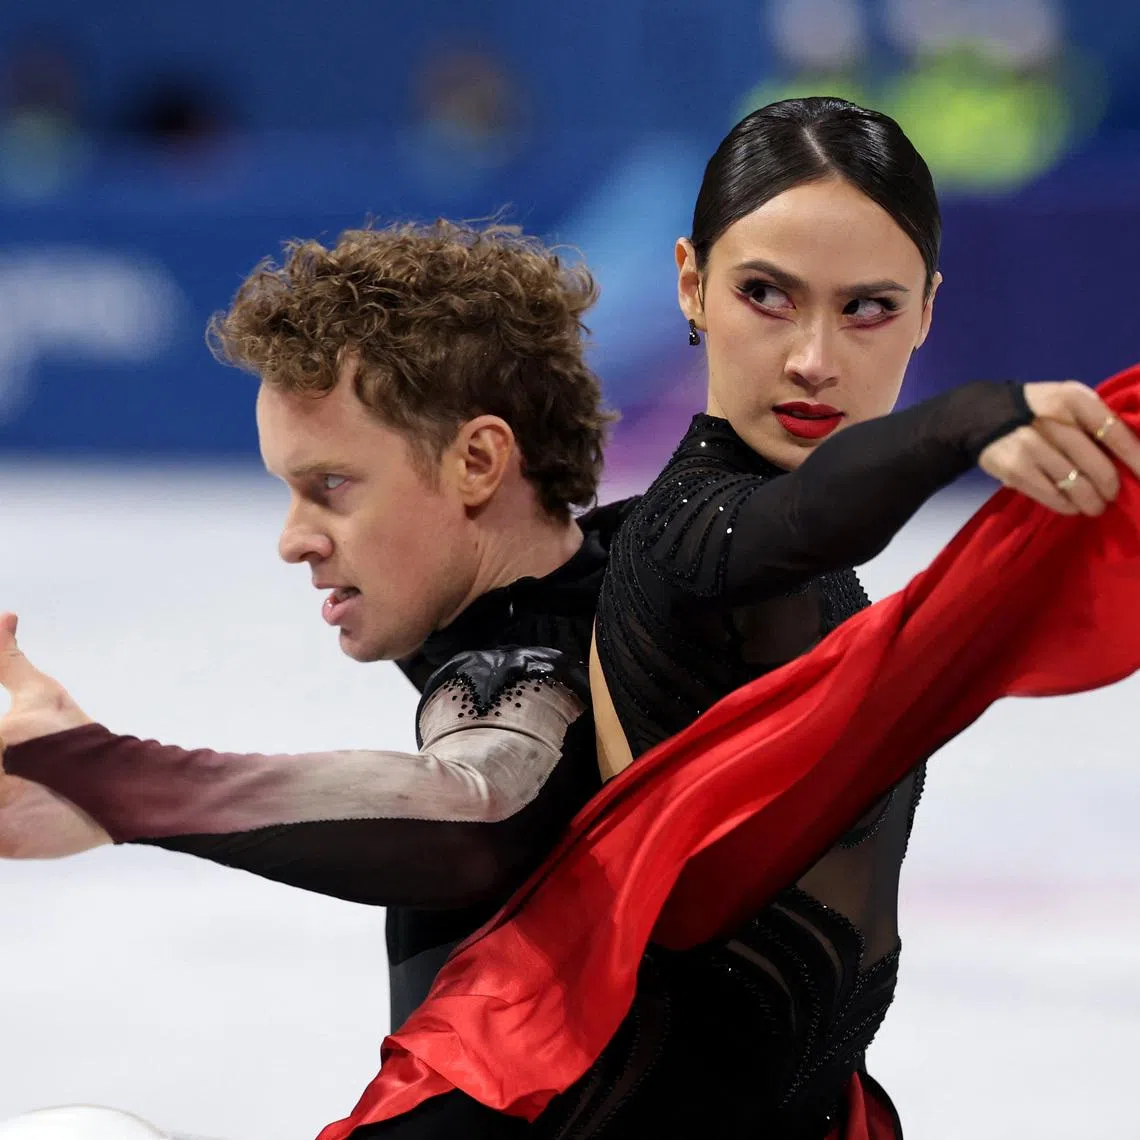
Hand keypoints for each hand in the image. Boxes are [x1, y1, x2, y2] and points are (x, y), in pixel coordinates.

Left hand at [0, 613, 107, 857]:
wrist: (123, 787)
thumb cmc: (78, 737)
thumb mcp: (43, 693)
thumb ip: (8, 659)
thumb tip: (6, 615)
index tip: (4, 745)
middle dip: (1, 768)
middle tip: (15, 765)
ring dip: (0, 796)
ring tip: (22, 785)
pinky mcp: (4, 844)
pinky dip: (2, 829)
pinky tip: (17, 810)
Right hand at [979, 381, 1139, 515]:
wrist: (980, 416)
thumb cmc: (1036, 411)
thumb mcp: (1065, 402)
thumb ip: (1093, 421)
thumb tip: (1128, 457)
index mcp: (1072, 398)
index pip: (1113, 430)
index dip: (1135, 457)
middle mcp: (1053, 420)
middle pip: (1097, 465)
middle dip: (1110, 487)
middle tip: (1112, 495)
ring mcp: (1032, 445)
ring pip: (1076, 485)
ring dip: (1091, 502)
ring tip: (1095, 506)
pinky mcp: (1016, 469)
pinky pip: (1052, 495)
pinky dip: (1067, 506)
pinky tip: (1072, 506)